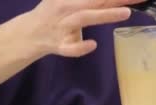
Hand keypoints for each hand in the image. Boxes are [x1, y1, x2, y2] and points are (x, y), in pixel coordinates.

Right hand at [27, 0, 145, 57]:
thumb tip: (109, 0)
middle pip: (95, 1)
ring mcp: (63, 27)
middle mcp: (67, 8)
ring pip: (84, 19)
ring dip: (105, 15)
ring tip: (126, 13)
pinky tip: (92, 44)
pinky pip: (69, 48)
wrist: (29, 33)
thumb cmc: (53, 13)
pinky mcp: (59, 45)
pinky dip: (80, 47)